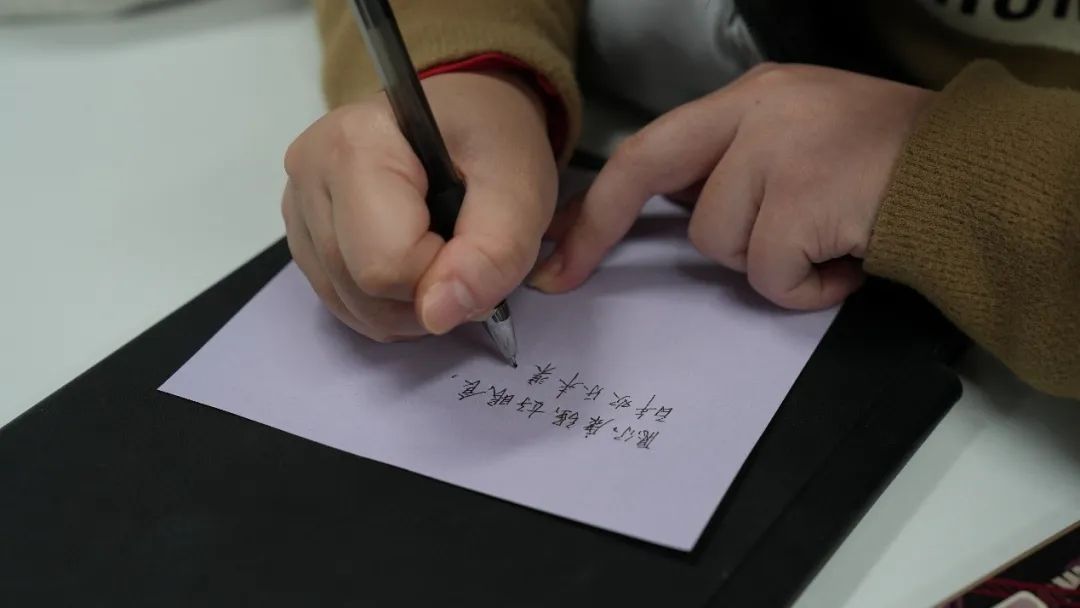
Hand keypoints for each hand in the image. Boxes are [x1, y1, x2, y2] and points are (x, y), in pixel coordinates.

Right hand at [282, 71, 556, 341]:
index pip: (385, 265)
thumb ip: (494, 252)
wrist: (470, 116)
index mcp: (353, 144)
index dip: (441, 274)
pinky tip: (411, 264)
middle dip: (425, 297)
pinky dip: (384, 303)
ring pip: (348, 304)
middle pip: (360, 290)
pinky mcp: (302, 230)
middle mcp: (308, 171)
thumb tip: (438, 315)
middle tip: (461, 251)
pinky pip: (339, 300)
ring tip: (440, 254)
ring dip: (406, 306)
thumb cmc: (493, 140)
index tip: (469, 236)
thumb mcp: (521, 188)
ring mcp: (297, 203)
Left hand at [531, 63, 933, 309]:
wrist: (973, 177)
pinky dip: (803, 288)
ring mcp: (782, 149)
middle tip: (565, 272)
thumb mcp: (800, 142)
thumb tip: (673, 211)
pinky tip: (842, 262)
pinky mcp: (806, 196)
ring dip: (766, 262)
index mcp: (752, 97)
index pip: (652, 145)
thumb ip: (736, 167)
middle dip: (600, 225)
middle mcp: (759, 110)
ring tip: (822, 242)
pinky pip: (768, 273)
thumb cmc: (888, 170)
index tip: (561, 247)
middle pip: (648, 170)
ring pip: (719, 240)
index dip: (599, 202)